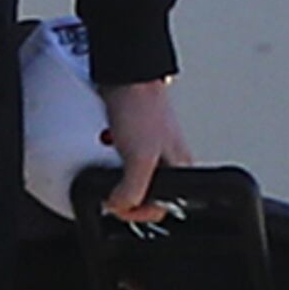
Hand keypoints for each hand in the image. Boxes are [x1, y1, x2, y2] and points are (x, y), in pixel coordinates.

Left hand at [96, 75, 188, 216]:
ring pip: (132, 177)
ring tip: (109, 163)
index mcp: (181, 168)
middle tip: (110, 189)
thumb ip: (132, 190)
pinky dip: (111, 159)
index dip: (136, 213)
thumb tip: (119, 206)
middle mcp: (169, 160)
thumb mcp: (140, 159)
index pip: (160, 208)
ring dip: (116, 176)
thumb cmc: (143, 108)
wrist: (128, 76)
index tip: (118, 206)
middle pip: (145, 194)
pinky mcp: (136, 137)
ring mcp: (152, 148)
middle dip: (124, 193)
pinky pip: (122, 159)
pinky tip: (107, 148)